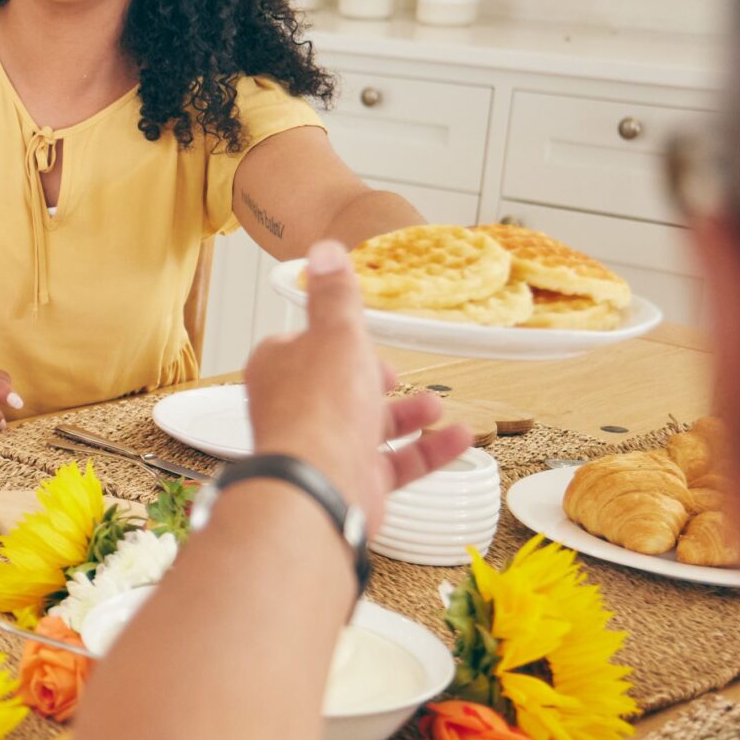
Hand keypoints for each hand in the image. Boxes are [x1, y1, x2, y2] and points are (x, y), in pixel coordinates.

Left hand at [244, 241, 471, 528]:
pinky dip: (428, 450)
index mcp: (280, 368)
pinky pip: (395, 462)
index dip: (334, 339)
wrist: (318, 488)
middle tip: (392, 375)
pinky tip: (459, 438)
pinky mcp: (350, 480)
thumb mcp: (335, 333)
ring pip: (369, 426)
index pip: (303, 345)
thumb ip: (336, 296)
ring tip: (435, 405)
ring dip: (407, 414)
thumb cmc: (320, 409)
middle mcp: (296, 409)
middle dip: (374, 380)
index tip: (358, 334)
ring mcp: (323, 448)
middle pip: (339, 388)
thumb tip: (324, 251)